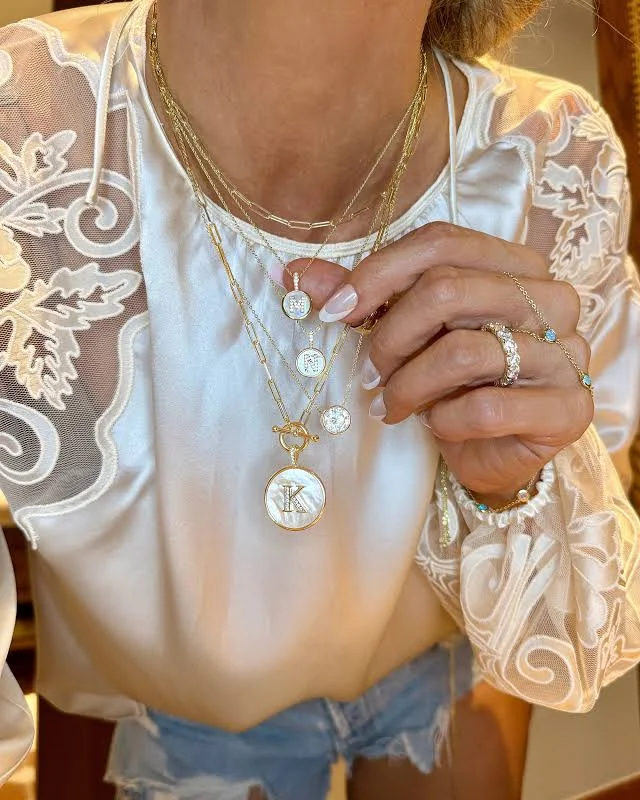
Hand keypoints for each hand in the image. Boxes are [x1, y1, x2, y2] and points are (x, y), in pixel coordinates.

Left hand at [286, 223, 593, 497]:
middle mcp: (550, 297)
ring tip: (393, 404)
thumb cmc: (450, 383)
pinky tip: (440, 426)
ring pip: (462, 350)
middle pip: (447, 290)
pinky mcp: (570, 406)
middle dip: (389, 337)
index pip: (440, 242)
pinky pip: (487, 407)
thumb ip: (358, 300)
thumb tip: (287, 274)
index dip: (378, 274)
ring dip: (408, 385)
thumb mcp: (404, 334)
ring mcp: (567, 351)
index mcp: (515, 263)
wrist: (492, 450)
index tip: (334, 312)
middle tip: (369, 373)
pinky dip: (446, 421)